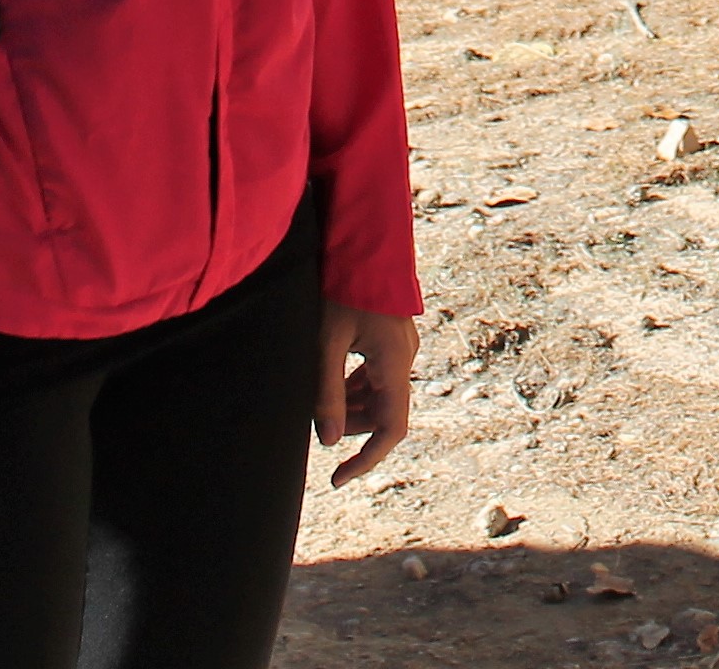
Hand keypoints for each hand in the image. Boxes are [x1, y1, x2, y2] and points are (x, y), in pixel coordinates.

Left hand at [317, 302, 416, 481]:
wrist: (364, 240)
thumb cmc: (341, 286)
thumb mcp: (325, 342)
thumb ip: (326, 392)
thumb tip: (326, 441)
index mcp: (394, 362)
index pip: (390, 429)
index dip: (366, 459)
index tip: (337, 478)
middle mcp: (404, 358)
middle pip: (383, 414)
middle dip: (350, 428)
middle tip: (315, 425)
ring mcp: (400, 348)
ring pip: (379, 396)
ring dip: (351, 407)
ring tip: (316, 401)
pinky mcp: (391, 340)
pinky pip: (377, 377)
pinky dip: (355, 387)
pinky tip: (330, 381)